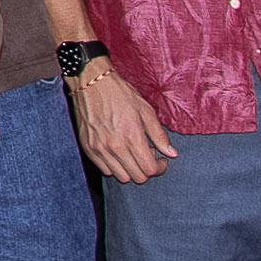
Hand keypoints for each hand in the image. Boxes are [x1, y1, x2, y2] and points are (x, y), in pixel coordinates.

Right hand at [67, 61, 171, 183]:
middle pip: (137, 177)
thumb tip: (172, 154)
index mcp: (132, 137)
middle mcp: (115, 147)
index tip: (161, 160)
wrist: (91, 83)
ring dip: (131, 170)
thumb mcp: (145, 110)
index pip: (149, 169)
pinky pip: (105, 170)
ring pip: (121, 177)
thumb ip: (159, 135)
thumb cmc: (120, 94)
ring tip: (133, 155)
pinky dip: (115, 167)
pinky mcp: (88, 148)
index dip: (159, 168)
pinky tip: (119, 153)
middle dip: (147, 170)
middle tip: (148, 156)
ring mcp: (100, 149)